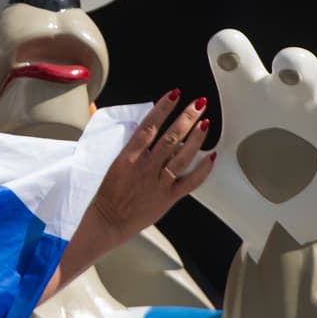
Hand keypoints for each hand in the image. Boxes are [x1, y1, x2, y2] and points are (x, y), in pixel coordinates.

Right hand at [44, 89, 214, 298]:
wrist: (107, 222)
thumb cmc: (106, 194)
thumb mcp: (110, 162)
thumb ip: (123, 141)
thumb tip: (121, 119)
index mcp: (128, 156)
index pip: (149, 125)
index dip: (163, 108)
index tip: (175, 95)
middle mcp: (145, 166)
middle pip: (171, 136)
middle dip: (187, 117)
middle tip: (198, 103)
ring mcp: (158, 182)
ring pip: (182, 155)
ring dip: (197, 138)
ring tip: (206, 122)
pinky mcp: (168, 197)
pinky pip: (190, 182)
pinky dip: (202, 169)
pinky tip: (210, 157)